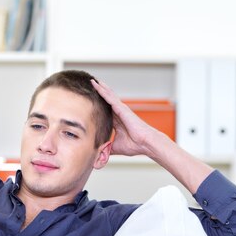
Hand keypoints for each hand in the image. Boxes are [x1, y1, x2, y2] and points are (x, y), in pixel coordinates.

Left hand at [91, 78, 212, 192]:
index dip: (98, 105)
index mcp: (117, 121)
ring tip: (92, 80)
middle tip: (89, 85)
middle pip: (106, 100)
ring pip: (108, 96)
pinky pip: (110, 98)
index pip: (105, 111)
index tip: (89, 100)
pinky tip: (97, 85)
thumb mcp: (115, 147)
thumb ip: (106, 148)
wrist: (145, 144)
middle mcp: (119, 113)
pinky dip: (103, 91)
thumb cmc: (135, 145)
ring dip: (100, 88)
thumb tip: (98, 155)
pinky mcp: (122, 108)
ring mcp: (121, 110)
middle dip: (99, 93)